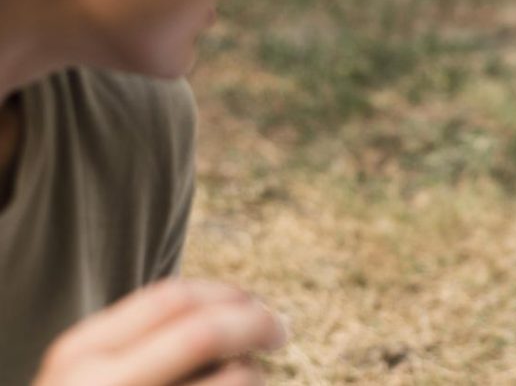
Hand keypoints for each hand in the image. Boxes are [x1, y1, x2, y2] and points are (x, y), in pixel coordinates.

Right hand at [33, 278, 286, 385]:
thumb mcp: (97, 374)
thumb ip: (146, 342)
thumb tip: (241, 307)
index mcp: (81, 354)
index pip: (172, 298)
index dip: (224, 294)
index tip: (252, 301)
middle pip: (206, 331)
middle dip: (256, 322)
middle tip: (280, 330)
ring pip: (236, 377)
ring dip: (254, 376)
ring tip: (248, 382)